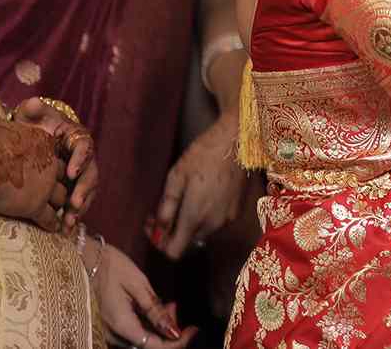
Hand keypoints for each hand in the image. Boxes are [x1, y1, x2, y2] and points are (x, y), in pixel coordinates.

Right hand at [0, 118, 70, 230]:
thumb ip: (5, 128)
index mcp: (42, 142)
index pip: (53, 152)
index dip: (50, 160)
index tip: (46, 166)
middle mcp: (49, 163)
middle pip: (62, 175)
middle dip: (62, 182)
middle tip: (61, 190)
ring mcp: (45, 186)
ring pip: (61, 197)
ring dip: (62, 205)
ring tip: (63, 211)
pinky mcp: (36, 206)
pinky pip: (49, 217)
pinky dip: (53, 223)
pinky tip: (55, 228)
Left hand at [10, 97, 97, 223]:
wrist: (29, 140)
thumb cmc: (31, 127)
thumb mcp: (30, 116)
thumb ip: (32, 110)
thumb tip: (34, 102)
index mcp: (76, 138)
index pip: (84, 147)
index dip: (80, 160)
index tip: (70, 172)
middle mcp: (83, 157)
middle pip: (91, 173)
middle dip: (84, 190)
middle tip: (74, 204)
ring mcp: (79, 174)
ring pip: (87, 191)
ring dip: (81, 207)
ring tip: (69, 221)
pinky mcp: (72, 187)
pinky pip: (78, 202)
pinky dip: (73, 215)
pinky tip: (64, 228)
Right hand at [93, 243, 193, 348]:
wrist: (82, 259)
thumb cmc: (111, 267)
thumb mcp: (138, 284)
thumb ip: (155, 310)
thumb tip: (173, 332)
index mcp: (122, 326)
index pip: (155, 347)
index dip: (178, 342)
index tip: (194, 329)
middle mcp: (112, 335)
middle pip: (148, 345)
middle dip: (168, 331)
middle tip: (174, 306)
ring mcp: (108, 332)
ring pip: (140, 340)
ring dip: (158, 327)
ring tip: (166, 304)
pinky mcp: (107, 326)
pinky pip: (131, 333)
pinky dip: (146, 324)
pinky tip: (152, 308)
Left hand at [150, 112, 243, 259]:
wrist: (238, 140)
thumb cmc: (203, 154)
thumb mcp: (177, 176)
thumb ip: (166, 207)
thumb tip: (158, 228)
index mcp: (194, 217)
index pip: (174, 251)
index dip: (159, 243)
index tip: (152, 224)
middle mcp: (213, 224)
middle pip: (188, 241)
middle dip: (174, 230)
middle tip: (164, 210)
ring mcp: (228, 218)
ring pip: (203, 231)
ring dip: (191, 223)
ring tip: (185, 200)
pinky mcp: (238, 210)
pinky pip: (217, 222)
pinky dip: (207, 215)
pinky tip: (205, 195)